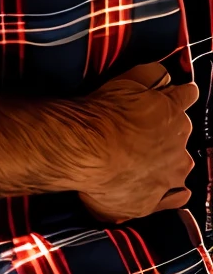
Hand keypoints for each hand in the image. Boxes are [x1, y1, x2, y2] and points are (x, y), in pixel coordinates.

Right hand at [77, 63, 197, 221]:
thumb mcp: (127, 80)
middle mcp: (178, 145)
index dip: (177, 95)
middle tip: (139, 132)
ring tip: (140, 161)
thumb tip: (164, 73)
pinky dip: (169, 193)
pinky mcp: (152, 200)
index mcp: (174, 112)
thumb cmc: (102, 116)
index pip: (186, 96)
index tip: (169, 96)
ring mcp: (168, 176)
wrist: (86, 152)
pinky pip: (174, 197)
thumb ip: (151, 75)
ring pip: (180, 167)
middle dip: (167, 133)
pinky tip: (158, 188)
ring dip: (167, 163)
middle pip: (182, 134)